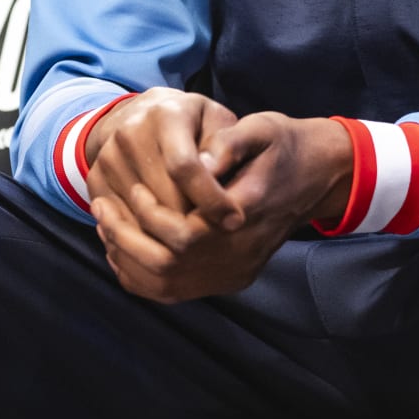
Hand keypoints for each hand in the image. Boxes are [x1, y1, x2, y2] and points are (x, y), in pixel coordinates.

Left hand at [89, 96, 351, 303]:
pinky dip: (142, 273)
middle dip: (126, 237)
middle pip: (168, 265)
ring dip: (128, 256)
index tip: (128, 188)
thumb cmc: (284, 145)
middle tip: (101, 207)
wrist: (316, 176)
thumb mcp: (264, 128)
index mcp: (247, 215)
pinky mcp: (230, 279)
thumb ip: (230, 144)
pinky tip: (125, 245)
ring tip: (107, 223)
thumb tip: (198, 164)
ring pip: (166, 284)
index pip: (185, 232)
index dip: (148, 214)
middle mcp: (241, 253)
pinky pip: (174, 291)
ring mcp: (235, 272)